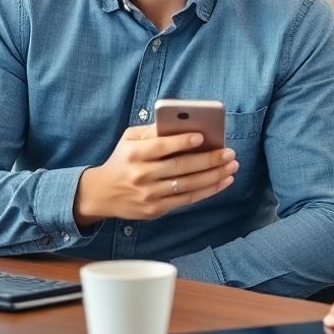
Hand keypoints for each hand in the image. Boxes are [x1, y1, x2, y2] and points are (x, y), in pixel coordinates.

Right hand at [73, 125, 237, 224]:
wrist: (101, 194)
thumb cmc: (122, 160)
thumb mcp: (129, 140)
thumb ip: (153, 132)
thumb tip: (184, 124)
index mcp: (133, 154)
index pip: (160, 147)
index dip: (181, 142)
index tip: (202, 136)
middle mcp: (141, 175)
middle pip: (180, 167)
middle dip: (208, 160)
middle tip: (229, 153)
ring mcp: (149, 195)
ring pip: (187, 185)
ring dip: (214, 176)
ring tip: (232, 167)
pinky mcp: (155, 209)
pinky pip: (186, 199)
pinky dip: (207, 191)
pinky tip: (222, 182)